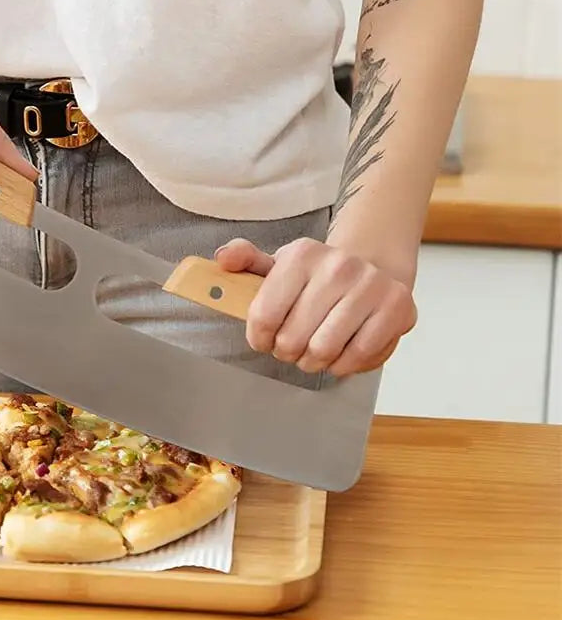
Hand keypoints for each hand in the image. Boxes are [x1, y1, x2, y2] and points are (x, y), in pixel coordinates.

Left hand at [214, 237, 416, 376]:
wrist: (372, 267)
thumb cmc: (316, 276)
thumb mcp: (278, 265)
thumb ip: (244, 260)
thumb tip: (222, 260)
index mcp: (302, 255)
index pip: (263, 316)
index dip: (259, 338)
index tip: (263, 339)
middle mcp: (338, 266)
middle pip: (293, 339)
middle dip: (286, 352)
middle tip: (290, 348)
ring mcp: (371, 286)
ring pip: (324, 352)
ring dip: (312, 362)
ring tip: (312, 352)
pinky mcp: (397, 309)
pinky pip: (358, 357)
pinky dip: (343, 365)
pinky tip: (339, 353)